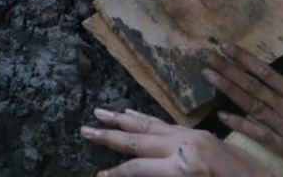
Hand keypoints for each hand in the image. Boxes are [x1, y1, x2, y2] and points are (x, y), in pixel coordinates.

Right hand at [82, 108, 268, 176]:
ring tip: (99, 113)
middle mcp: (184, 146)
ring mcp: (192, 136)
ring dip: (121, 119)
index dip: (115, 174)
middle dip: (108, 137)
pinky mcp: (199, 133)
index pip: (138, 169)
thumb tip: (137, 173)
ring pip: (149, 125)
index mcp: (185, 168)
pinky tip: (130, 112)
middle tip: (83, 130)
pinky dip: (143, 118)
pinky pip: (164, 123)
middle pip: (137, 140)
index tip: (96, 175)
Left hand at [204, 44, 282, 170]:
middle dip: (228, 69)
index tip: (226, 46)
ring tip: (208, 75)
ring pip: (253, 105)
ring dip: (229, 89)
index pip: (268, 73)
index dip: (246, 59)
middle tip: (205, 54)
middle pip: (254, 85)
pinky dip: (241, 126)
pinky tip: (222, 117)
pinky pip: (261, 136)